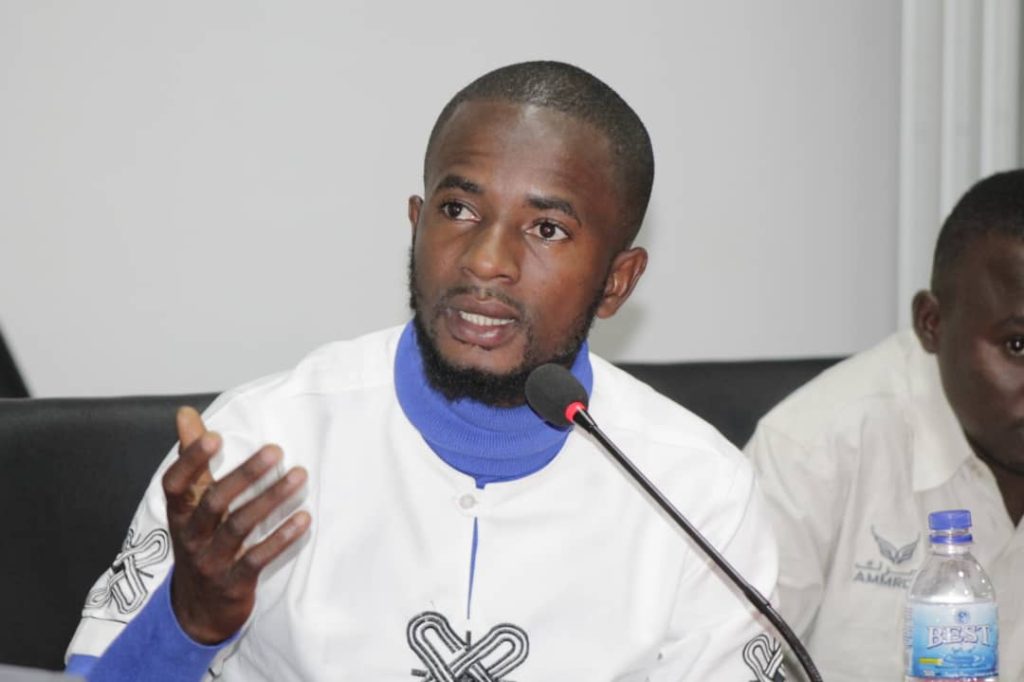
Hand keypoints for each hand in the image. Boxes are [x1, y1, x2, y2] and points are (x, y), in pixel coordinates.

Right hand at [162, 406, 310, 643]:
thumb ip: (192, 460)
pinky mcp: (234, 583)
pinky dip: (281, 538)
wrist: (198, 611)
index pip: (175, 484)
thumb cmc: (199, 543)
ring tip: (300, 476)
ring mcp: (211, 561)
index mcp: (178, 514)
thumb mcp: (189, 505)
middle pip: (214, 501)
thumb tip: (185, 414)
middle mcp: (190, 536)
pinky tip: (304, 519)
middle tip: (277, 450)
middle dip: (246, 474)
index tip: (215, 436)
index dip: (191, 460)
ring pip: (239, 526)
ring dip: (271, 500)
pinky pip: (257, 559)